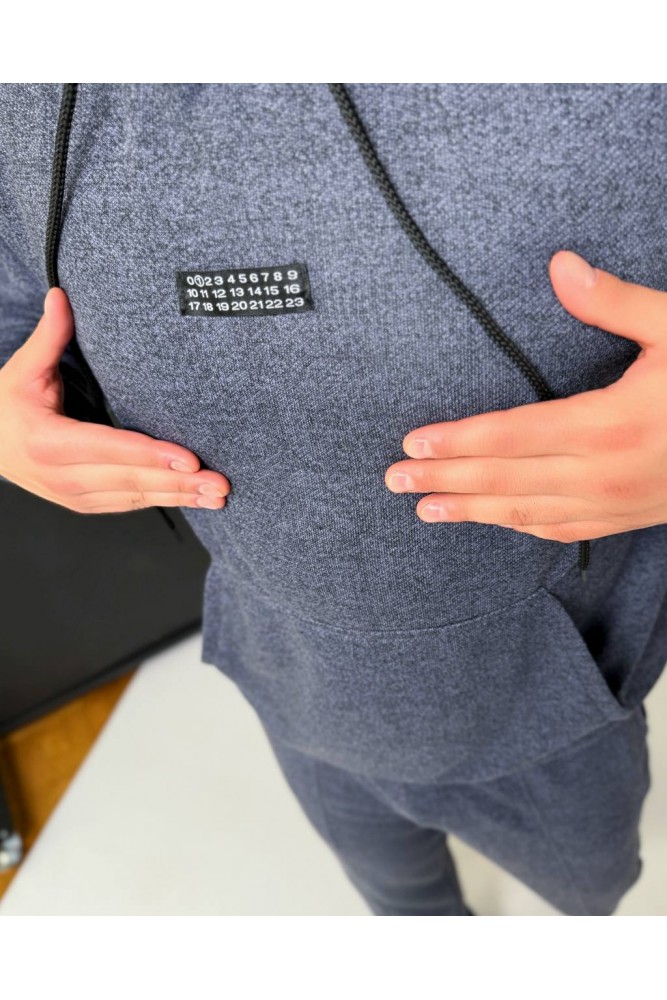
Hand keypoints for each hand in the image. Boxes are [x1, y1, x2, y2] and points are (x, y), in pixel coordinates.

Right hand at [0, 287, 230, 513]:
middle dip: (179, 483)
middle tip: (220, 482)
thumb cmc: (8, 406)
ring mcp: (73, 496)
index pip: (108, 448)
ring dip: (180, 498)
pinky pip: (129, 504)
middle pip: (129, 480)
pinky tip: (194, 499)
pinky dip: (163, 502)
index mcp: (47, 442)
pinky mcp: (86, 504)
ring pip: (134, 498)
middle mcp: (61, 477)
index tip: (189, 459)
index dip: (150, 455)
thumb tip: (61, 295)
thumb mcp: (22, 370)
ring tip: (218, 495)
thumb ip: (49, 335)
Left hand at [384, 250, 666, 543]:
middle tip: (394, 481)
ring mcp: (614, 505)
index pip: (510, 435)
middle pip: (504, 479)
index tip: (411, 444)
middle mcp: (603, 473)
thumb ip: (617, 303)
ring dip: (470, 511)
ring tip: (424, 510)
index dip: (457, 442)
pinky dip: (518, 526)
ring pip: (525, 513)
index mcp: (609, 424)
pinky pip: (560, 531)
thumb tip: (559, 265)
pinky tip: (490, 521)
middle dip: (444, 480)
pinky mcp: (626, 519)